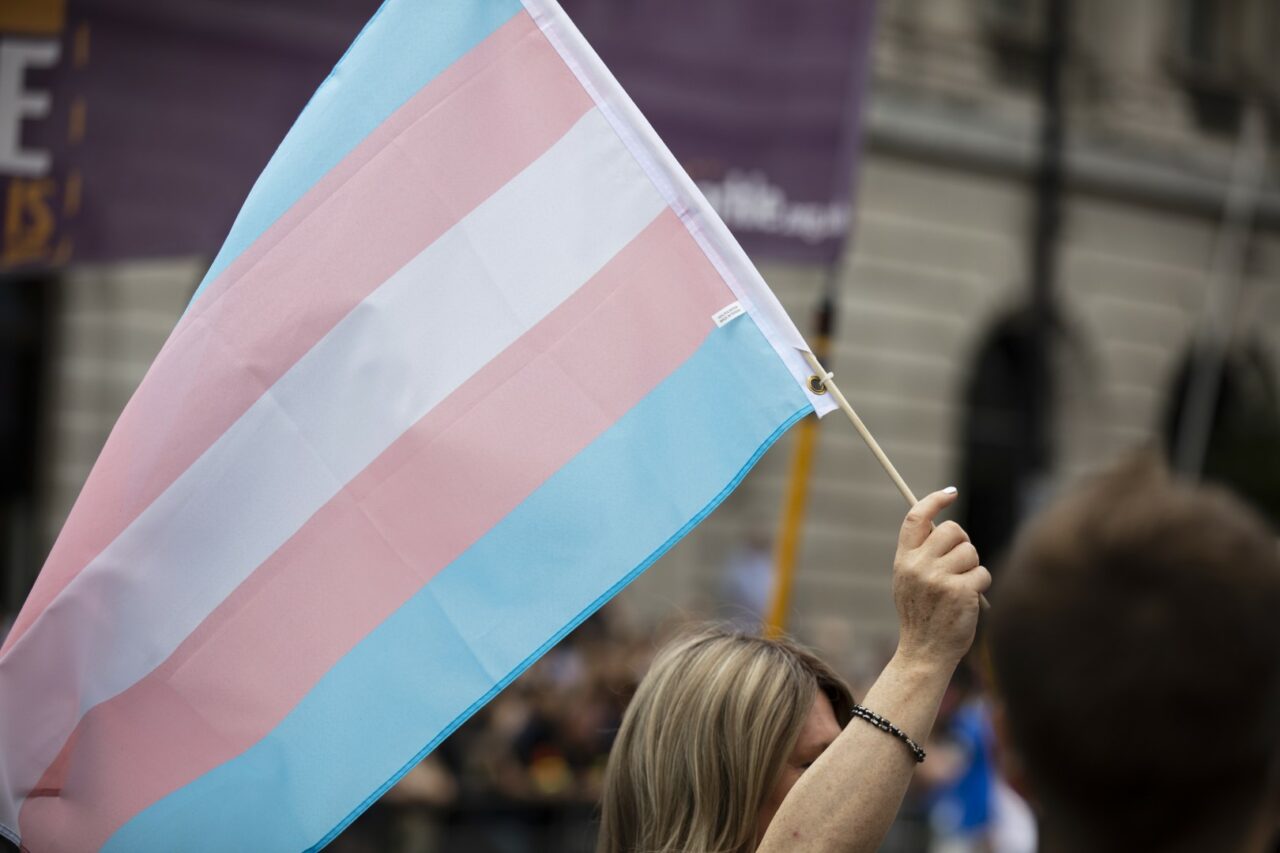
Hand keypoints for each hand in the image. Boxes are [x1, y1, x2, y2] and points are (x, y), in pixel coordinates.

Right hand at [891, 488, 990, 670]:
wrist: (924, 652)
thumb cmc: (922, 616)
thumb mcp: (909, 581)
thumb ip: (921, 555)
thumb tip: (946, 527)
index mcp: (903, 560)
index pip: (916, 518)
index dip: (934, 500)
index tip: (951, 493)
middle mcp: (918, 565)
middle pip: (952, 529)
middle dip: (963, 542)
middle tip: (961, 562)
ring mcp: (938, 578)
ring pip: (971, 552)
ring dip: (973, 568)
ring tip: (961, 588)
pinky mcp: (960, 591)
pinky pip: (982, 573)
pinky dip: (981, 585)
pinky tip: (969, 601)